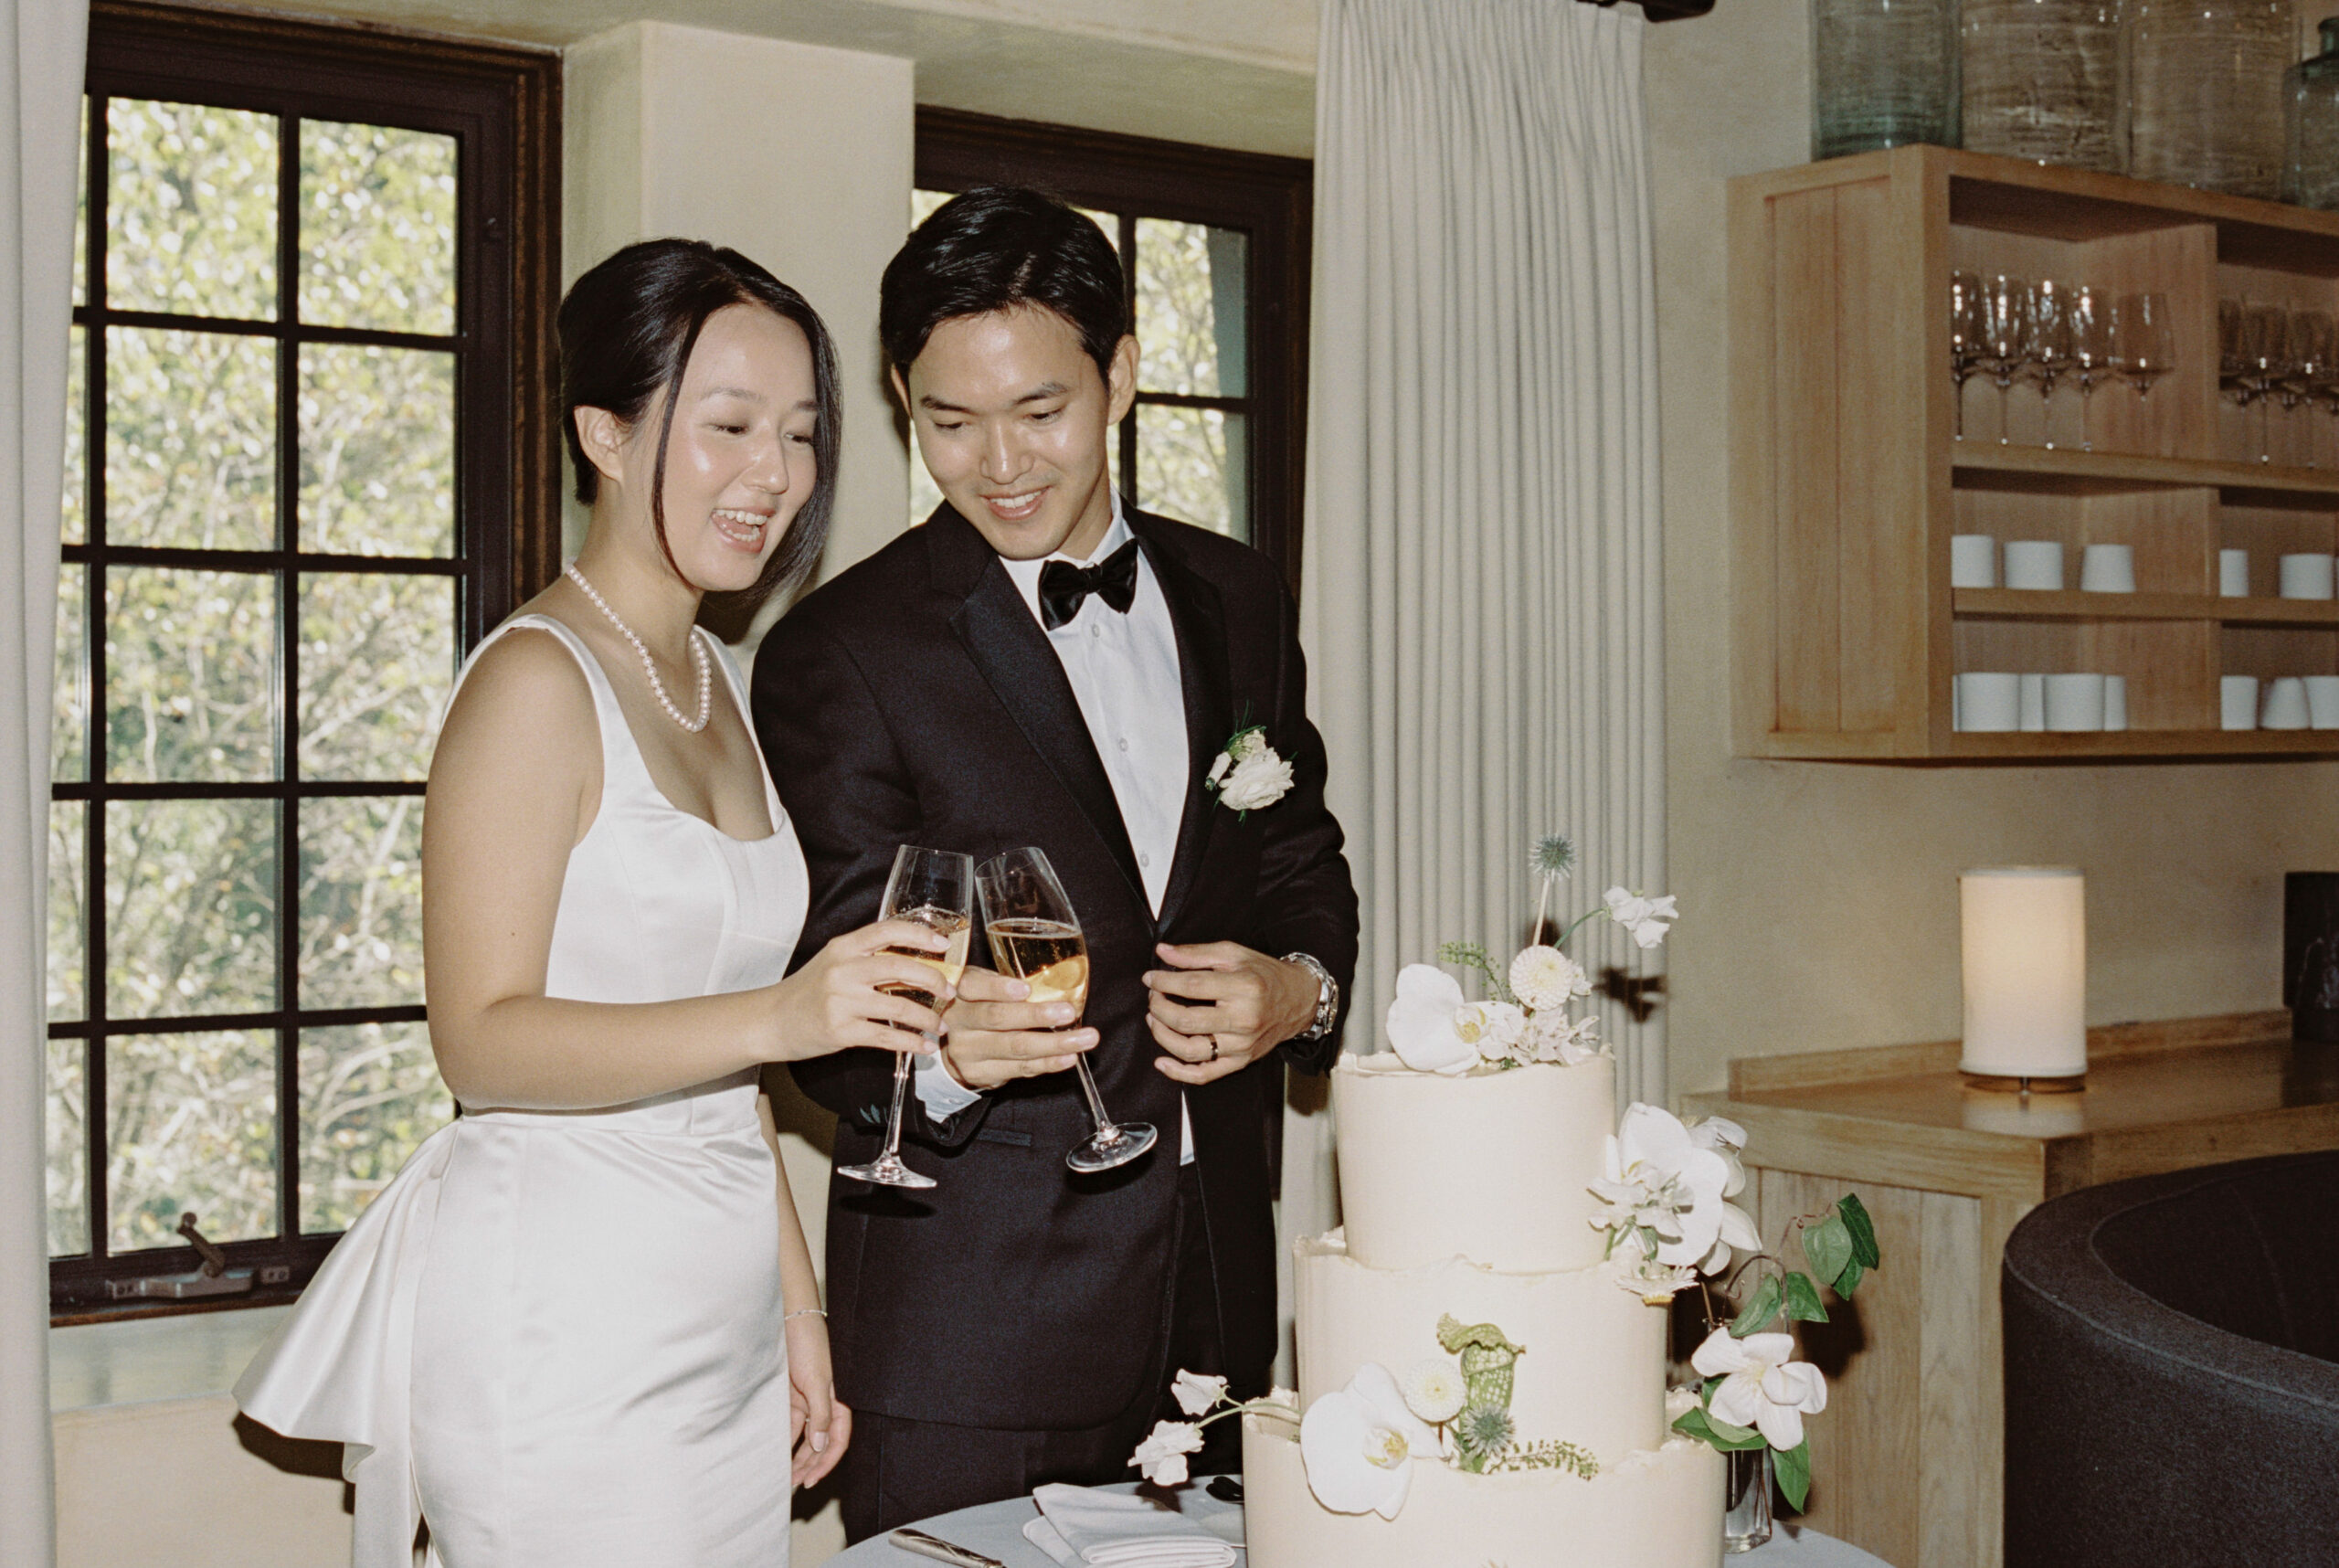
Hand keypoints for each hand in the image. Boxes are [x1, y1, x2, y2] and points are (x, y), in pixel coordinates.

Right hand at [769, 920, 952, 1061]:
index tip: (943, 945)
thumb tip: (914, 957)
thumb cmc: (808, 991)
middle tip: (950, 991)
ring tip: (942, 1025)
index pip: (887, 930)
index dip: (920, 934)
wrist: (770, 1020)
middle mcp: (843, 970)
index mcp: (844, 947)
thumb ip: (866, 955)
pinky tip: (925, 1046)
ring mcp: (841, 1001)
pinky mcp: (841, 1031)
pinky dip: (911, 1042)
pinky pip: (886, 1036)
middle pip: (900, 967)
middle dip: (934, 979)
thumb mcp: (833, 962)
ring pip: (899, 1006)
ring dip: (928, 1017)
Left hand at [785, 1309, 849, 1487]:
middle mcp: (824, 1403)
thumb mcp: (817, 1380)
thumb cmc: (809, 1343)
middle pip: (820, 1442)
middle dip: (810, 1464)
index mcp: (839, 1399)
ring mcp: (806, 1400)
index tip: (812, 1481)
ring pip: (803, 1437)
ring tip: (786, 1477)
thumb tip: (820, 1445)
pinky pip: (788, 1424)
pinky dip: (783, 1439)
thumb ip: (820, 1414)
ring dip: (796, 1456)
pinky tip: (775, 1453)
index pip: (837, 1439)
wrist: (787, 1320)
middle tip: (796, 1485)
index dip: (826, 1462)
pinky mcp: (790, 1396)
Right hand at [936, 965, 1097, 1089]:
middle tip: (1068, 1012)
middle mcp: (958, 1021)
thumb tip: (1057, 986)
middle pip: (997, 1018)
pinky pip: (1019, 1068)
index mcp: (959, 991)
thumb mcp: (986, 987)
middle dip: (1036, 1016)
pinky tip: (1068, 1057)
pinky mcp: (979, 1073)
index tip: (1026, 989)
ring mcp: (966, 1050)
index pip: (973, 986)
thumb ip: (1008, 985)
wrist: (959, 1046)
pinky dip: (1047, 1063)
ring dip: (1054, 1043)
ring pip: (1014, 1046)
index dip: (999, 988)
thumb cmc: (981, 1006)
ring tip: (1084, 1039)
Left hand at [1144, 942, 1319, 1084]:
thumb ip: (1196, 953)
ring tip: (1154, 1019)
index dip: (1164, 982)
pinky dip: (1178, 1073)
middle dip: (1159, 1007)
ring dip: (1162, 1035)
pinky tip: (1161, 1061)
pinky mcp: (1241, 1061)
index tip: (1150, 978)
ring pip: (1191, 1050)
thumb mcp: (1233, 954)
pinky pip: (1205, 1074)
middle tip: (1153, 996)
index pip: (1193, 985)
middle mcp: (1243, 1019)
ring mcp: (1242, 1045)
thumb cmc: (1264, 975)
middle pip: (1187, 1020)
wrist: (1299, 1000)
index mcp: (1243, 988)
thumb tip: (1163, 952)